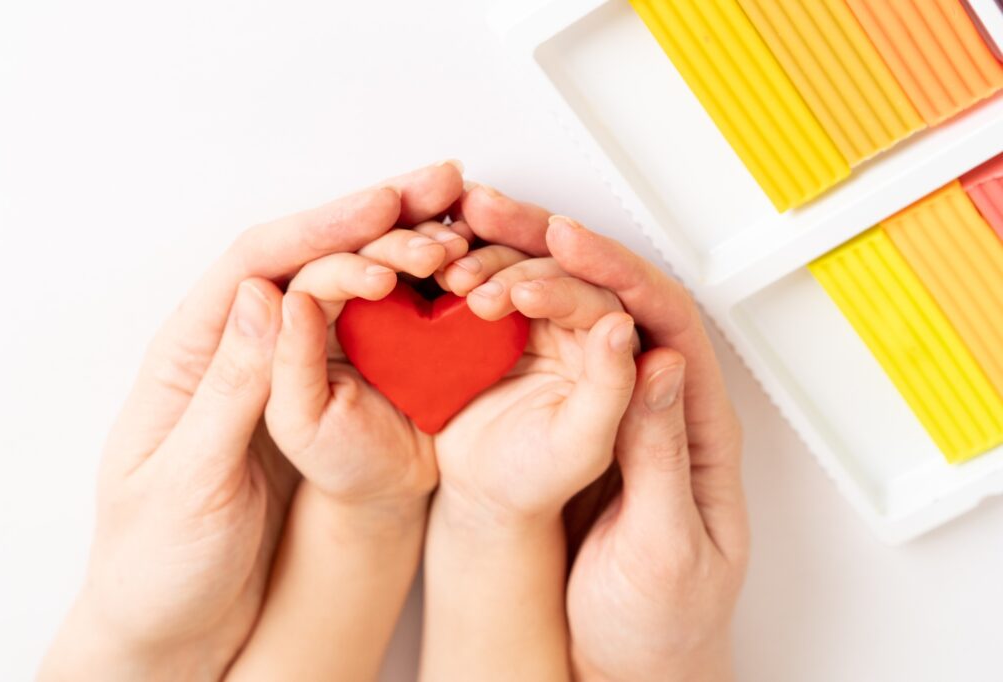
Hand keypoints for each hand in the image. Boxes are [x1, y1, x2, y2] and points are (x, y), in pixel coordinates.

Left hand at [38, 162, 464, 680]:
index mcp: (191, 357)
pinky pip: (368, 336)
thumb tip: (265, 297)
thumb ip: (227, 388)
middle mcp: (243, 351)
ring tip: (458, 221)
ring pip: (346, 290)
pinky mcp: (323, 401)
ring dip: (400, 248)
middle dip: (374, 217)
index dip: (323, 228)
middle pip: (308, 260)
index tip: (382, 207)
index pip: (259, 265)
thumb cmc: (164, 562)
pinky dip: (412, 304)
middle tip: (439, 187)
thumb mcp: (190, 480)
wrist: (182, 629)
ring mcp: (288, 372)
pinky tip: (451, 283)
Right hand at [420, 247, 637, 681]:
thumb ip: (665, 455)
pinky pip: (522, 342)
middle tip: (495, 210)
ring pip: (560, 309)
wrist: (615, 661)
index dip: (617, 271)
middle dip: (552, 244)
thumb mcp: (666, 548)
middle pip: (609, 294)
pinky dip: (486, 307)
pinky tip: (447, 282)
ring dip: (513, 264)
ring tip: (459, 234)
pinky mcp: (551, 412)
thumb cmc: (655, 619)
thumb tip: (660, 363)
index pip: (665, 320)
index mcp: (695, 423)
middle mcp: (644, 396)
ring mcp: (593, 399)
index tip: (565, 242)